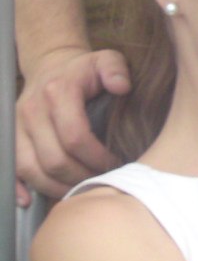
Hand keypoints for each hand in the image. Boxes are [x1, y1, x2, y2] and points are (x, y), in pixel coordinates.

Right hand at [15, 46, 129, 205]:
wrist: (51, 66)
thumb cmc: (85, 69)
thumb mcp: (106, 59)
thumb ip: (116, 69)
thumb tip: (122, 87)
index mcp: (57, 93)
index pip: (75, 135)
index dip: (96, 156)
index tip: (115, 163)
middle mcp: (32, 111)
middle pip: (53, 159)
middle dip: (80, 176)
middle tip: (101, 180)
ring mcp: (16, 127)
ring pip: (31, 169)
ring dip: (57, 187)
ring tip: (80, 189)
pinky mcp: (9, 139)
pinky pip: (11, 170)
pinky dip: (20, 188)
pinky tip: (32, 201)